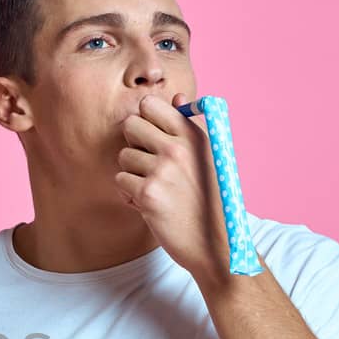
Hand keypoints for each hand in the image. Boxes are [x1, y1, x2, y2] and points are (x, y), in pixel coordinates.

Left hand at [114, 92, 230, 288]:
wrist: (218, 242)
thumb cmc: (211, 198)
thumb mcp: (209, 156)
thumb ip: (188, 126)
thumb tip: (176, 96)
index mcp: (193, 135)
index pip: (150, 105)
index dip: (144, 120)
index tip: (152, 137)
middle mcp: (178, 148)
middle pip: (130, 125)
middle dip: (133, 144)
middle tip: (148, 164)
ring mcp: (162, 171)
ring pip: (123, 157)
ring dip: (133, 173)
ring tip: (155, 189)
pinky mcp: (148, 194)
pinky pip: (120, 182)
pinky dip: (130, 195)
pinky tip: (149, 204)